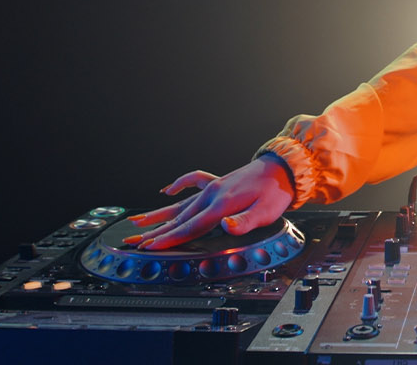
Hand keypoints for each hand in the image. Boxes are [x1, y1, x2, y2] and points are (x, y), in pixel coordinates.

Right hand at [122, 156, 294, 250]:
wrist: (283, 168)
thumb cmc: (275, 192)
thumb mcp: (266, 212)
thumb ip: (244, 222)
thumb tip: (226, 227)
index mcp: (221, 205)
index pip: (189, 227)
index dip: (168, 239)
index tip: (149, 248)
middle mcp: (212, 195)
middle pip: (178, 219)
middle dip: (155, 233)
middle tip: (133, 242)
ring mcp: (213, 188)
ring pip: (180, 204)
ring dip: (158, 214)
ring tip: (137, 222)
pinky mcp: (217, 183)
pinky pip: (192, 182)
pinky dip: (179, 185)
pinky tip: (166, 190)